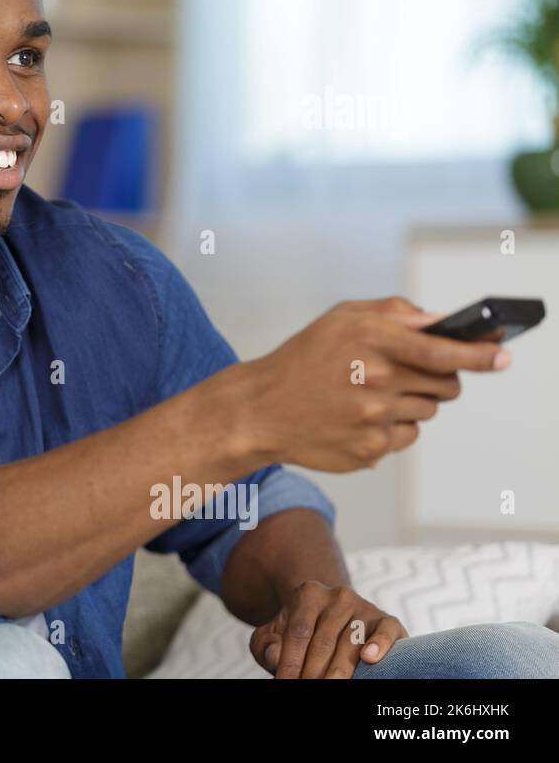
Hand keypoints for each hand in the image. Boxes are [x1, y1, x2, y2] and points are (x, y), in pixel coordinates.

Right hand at [235, 296, 508, 471]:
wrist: (260, 410)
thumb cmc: (302, 360)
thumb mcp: (341, 319)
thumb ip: (395, 313)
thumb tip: (442, 321)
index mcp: (372, 341)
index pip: (445, 349)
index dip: (481, 353)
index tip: (502, 355)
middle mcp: (377, 380)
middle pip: (447, 385)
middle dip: (439, 379)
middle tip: (407, 375)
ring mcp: (375, 418)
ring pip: (428, 412)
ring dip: (412, 403)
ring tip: (370, 396)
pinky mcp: (371, 450)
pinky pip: (407, 437)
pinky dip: (392, 428)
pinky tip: (359, 418)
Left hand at [250, 580, 407, 677]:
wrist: (332, 616)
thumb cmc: (300, 633)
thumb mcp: (275, 634)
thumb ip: (266, 644)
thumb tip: (275, 657)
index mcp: (308, 594)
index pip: (298, 632)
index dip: (291, 661)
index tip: (285, 682)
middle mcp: (338, 597)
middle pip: (324, 642)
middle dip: (313, 672)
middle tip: (307, 690)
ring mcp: (365, 607)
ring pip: (350, 644)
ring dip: (338, 671)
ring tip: (329, 687)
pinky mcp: (387, 620)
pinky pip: (385, 630)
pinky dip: (379, 644)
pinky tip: (369, 658)